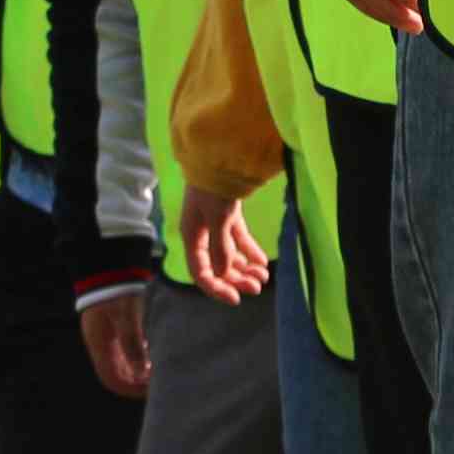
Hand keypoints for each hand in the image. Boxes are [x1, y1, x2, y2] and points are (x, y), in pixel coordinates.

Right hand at [77, 287, 152, 397]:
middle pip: (118, 374)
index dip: (131, 389)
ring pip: (123, 362)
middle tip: (160, 380)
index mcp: (100, 344)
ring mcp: (106, 335)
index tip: (152, 390)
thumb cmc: (118, 290)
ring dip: (139, 368)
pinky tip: (154, 351)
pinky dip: (139, 355)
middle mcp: (101, 343)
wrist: (110, 264)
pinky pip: (126, 350)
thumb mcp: (126, 316)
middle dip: (138, 381)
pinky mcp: (114, 326)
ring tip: (160, 367)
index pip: (112, 380)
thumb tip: (141, 372)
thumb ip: (133, 343)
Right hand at [174, 190, 270, 304]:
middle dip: (236, 278)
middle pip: (217, 265)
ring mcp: (215, 223)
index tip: (235, 299)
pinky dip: (249, 250)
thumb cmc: (214, 186)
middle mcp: (201, 232)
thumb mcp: (218, 218)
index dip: (216, 288)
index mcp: (191, 235)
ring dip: (244, 267)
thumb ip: (220, 247)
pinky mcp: (228, 215)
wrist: (221, 154)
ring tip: (262, 277)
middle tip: (257, 288)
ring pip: (229, 253)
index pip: (200, 271)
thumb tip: (222, 274)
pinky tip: (262, 262)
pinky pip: (238, 239)